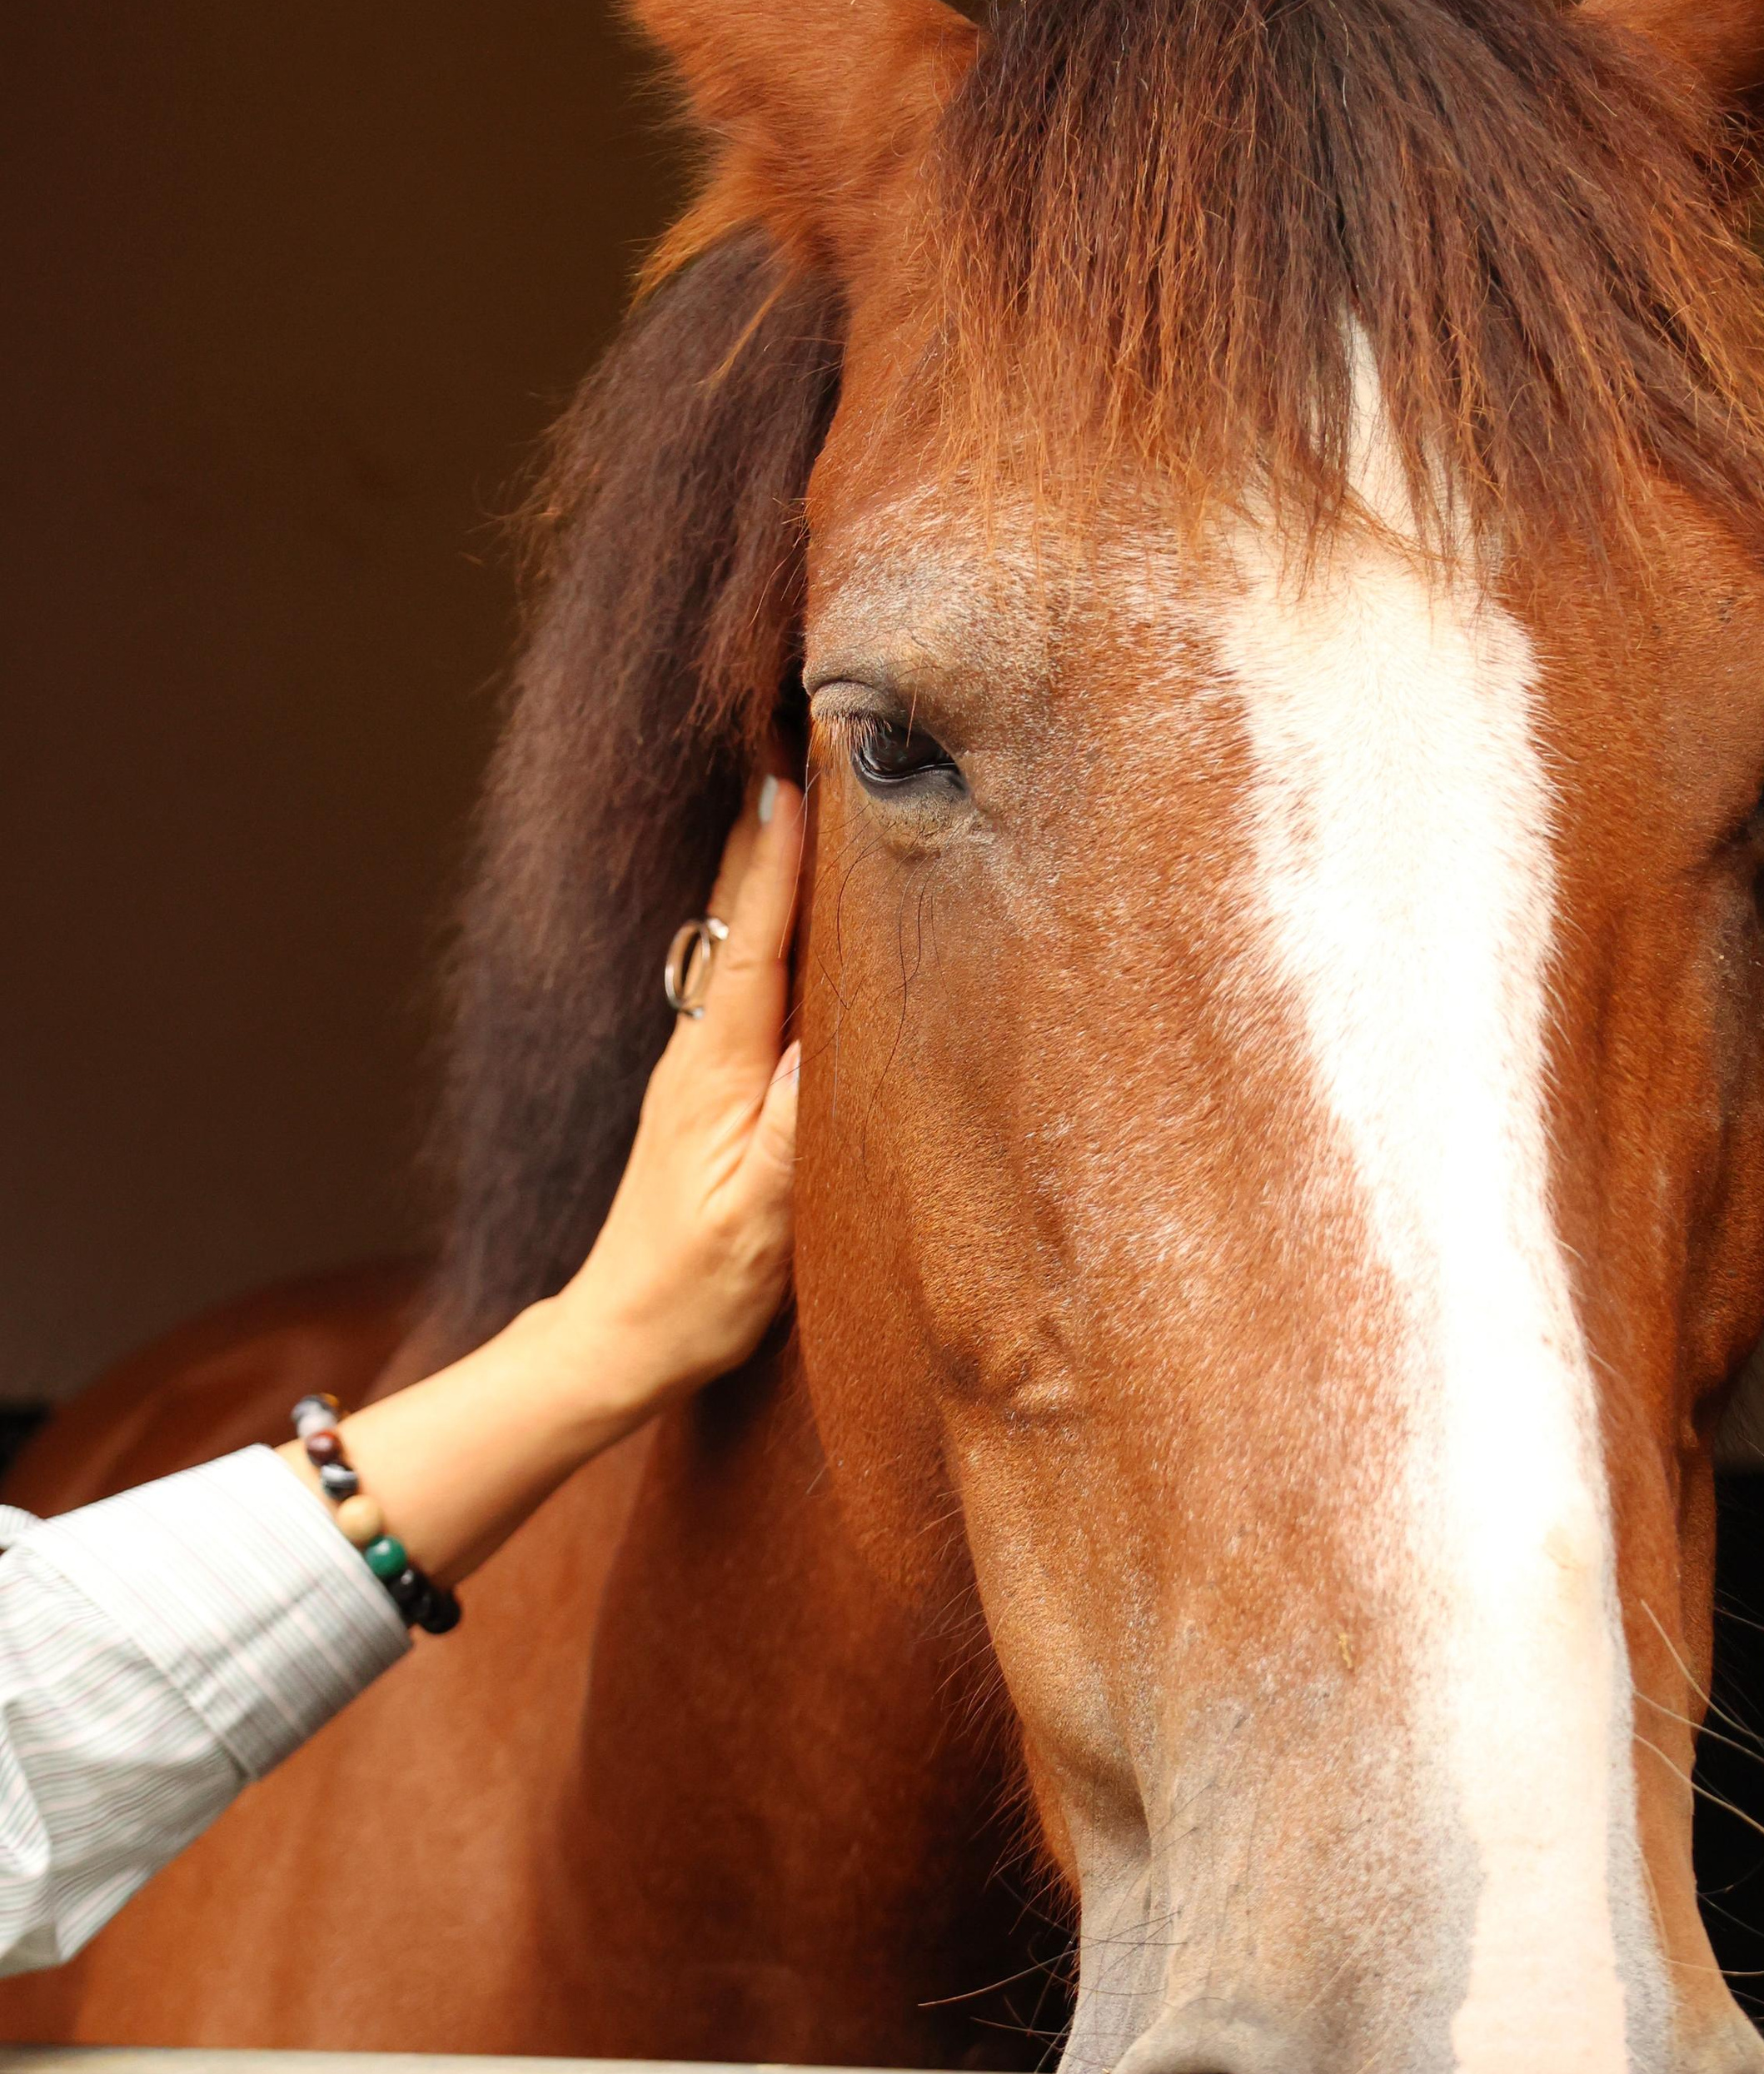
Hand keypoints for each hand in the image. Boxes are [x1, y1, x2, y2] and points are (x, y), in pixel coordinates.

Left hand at [550, 775, 802, 1412]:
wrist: (621, 1337)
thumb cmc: (700, 1287)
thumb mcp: (760, 1218)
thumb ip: (797, 1124)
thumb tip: (832, 1033)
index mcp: (715, 1068)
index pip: (752, 938)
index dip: (778, 854)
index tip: (795, 767)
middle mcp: (697, 1048)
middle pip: (733, 913)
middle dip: (766, 826)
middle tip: (797, 736)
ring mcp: (695, 1064)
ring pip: (733, 940)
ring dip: (764, 865)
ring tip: (796, 790)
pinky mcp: (704, 1087)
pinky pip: (738, 978)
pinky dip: (763, 923)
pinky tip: (787, 908)